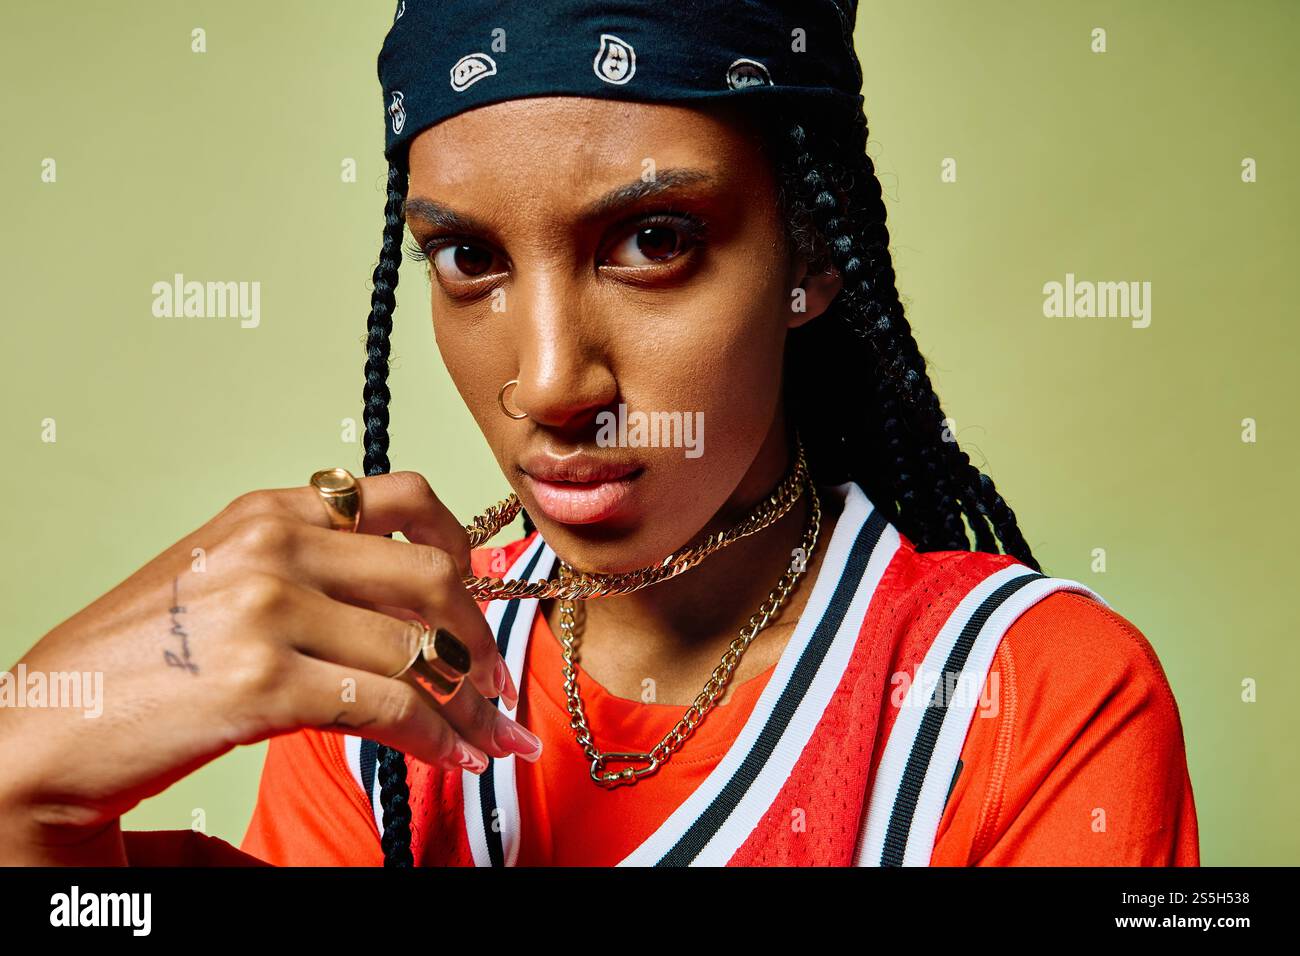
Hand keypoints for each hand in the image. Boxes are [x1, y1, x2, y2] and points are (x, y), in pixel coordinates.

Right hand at [0, 470, 539, 862]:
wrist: (45, 727)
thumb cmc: (137, 663)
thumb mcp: (226, 586)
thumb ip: (314, 578)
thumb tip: (412, 616)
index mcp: (269, 510)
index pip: (404, 498)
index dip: (461, 548)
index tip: (478, 598)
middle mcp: (274, 544)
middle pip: (431, 574)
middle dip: (480, 635)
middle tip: (496, 683)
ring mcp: (268, 609)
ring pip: (419, 647)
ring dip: (470, 702)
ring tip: (488, 737)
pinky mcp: (262, 682)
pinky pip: (388, 705)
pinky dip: (436, 737)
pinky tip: (452, 758)